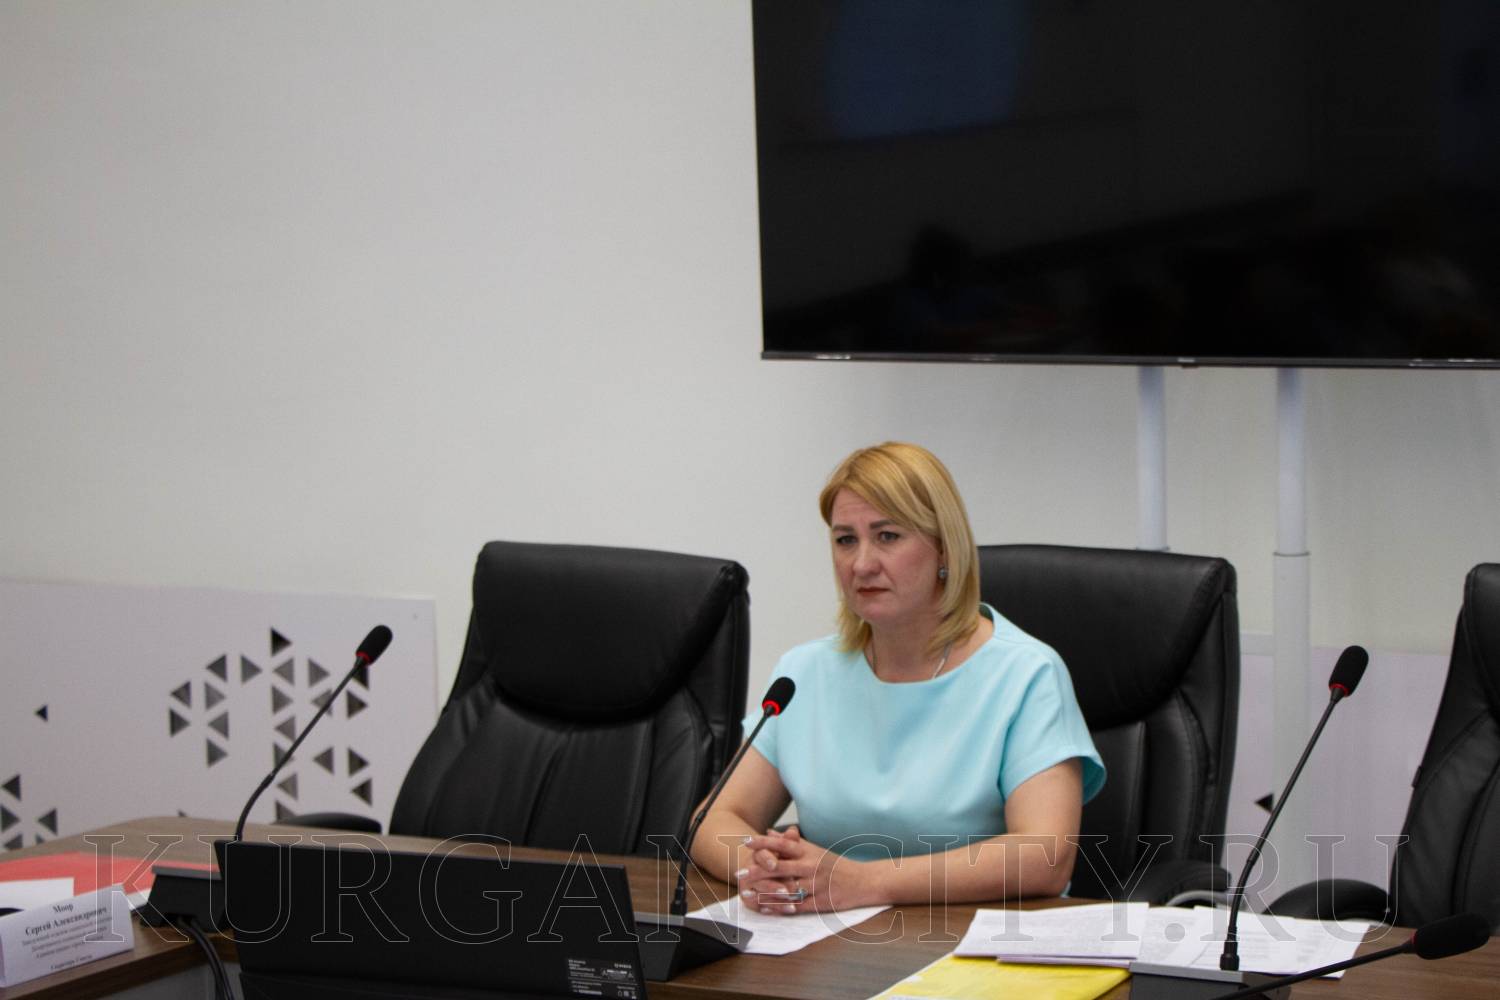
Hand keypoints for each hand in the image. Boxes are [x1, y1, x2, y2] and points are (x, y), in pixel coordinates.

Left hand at [734, 825, 877, 914]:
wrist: (862, 881)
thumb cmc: (835, 865)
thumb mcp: (815, 850)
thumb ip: (792, 843)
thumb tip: (770, 832)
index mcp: (809, 852)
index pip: (783, 844)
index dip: (764, 842)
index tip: (745, 841)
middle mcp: (811, 867)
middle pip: (781, 867)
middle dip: (758, 870)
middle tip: (739, 873)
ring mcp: (816, 885)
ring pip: (786, 889)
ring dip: (765, 892)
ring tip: (747, 893)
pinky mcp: (820, 903)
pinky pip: (797, 906)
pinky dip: (780, 908)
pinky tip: (766, 909)